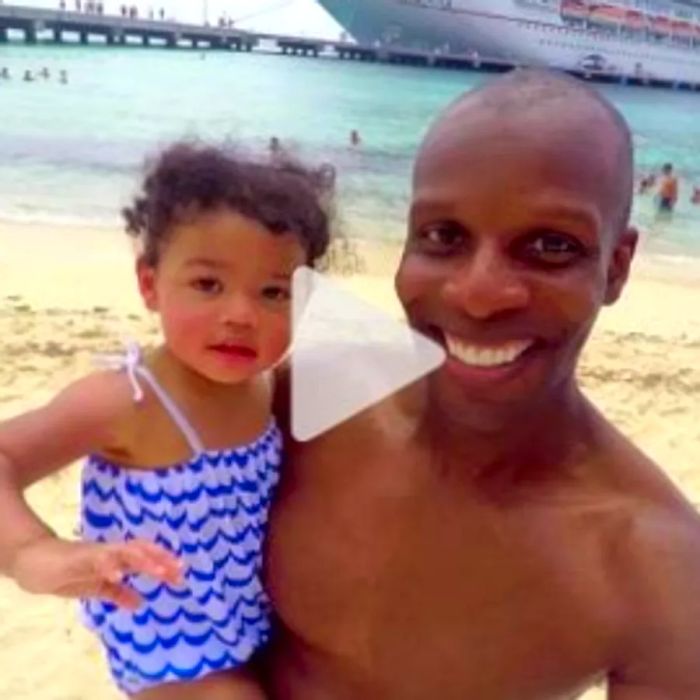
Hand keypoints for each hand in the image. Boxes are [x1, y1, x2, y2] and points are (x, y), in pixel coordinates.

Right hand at [9, 537, 183, 609]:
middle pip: (141, 550)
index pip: (145, 557)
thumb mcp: (97, 588)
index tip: (182, 575)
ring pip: (124, 551)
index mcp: (117, 559)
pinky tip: (119, 575)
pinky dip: (109, 566)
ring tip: (160, 570)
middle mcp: (111, 552)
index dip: (163, 563)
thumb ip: (118, 594)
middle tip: (179, 570)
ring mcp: (97, 552)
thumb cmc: (69, 572)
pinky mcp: (79, 557)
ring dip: (143, 560)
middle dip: (160, 559)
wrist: (36, 563)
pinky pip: (97, 559)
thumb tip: (140, 604)